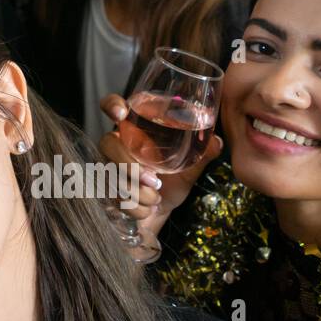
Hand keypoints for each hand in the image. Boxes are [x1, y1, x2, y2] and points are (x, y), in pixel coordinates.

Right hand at [96, 93, 223, 238]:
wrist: (159, 215)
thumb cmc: (170, 185)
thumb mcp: (189, 168)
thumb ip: (201, 153)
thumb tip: (215, 142)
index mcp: (135, 132)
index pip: (113, 107)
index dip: (112, 105)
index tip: (120, 114)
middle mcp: (117, 145)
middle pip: (108, 144)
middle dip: (130, 166)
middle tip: (154, 181)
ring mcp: (107, 167)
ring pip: (110, 173)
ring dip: (136, 192)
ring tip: (155, 198)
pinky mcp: (104, 191)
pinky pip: (112, 196)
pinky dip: (134, 207)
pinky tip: (146, 209)